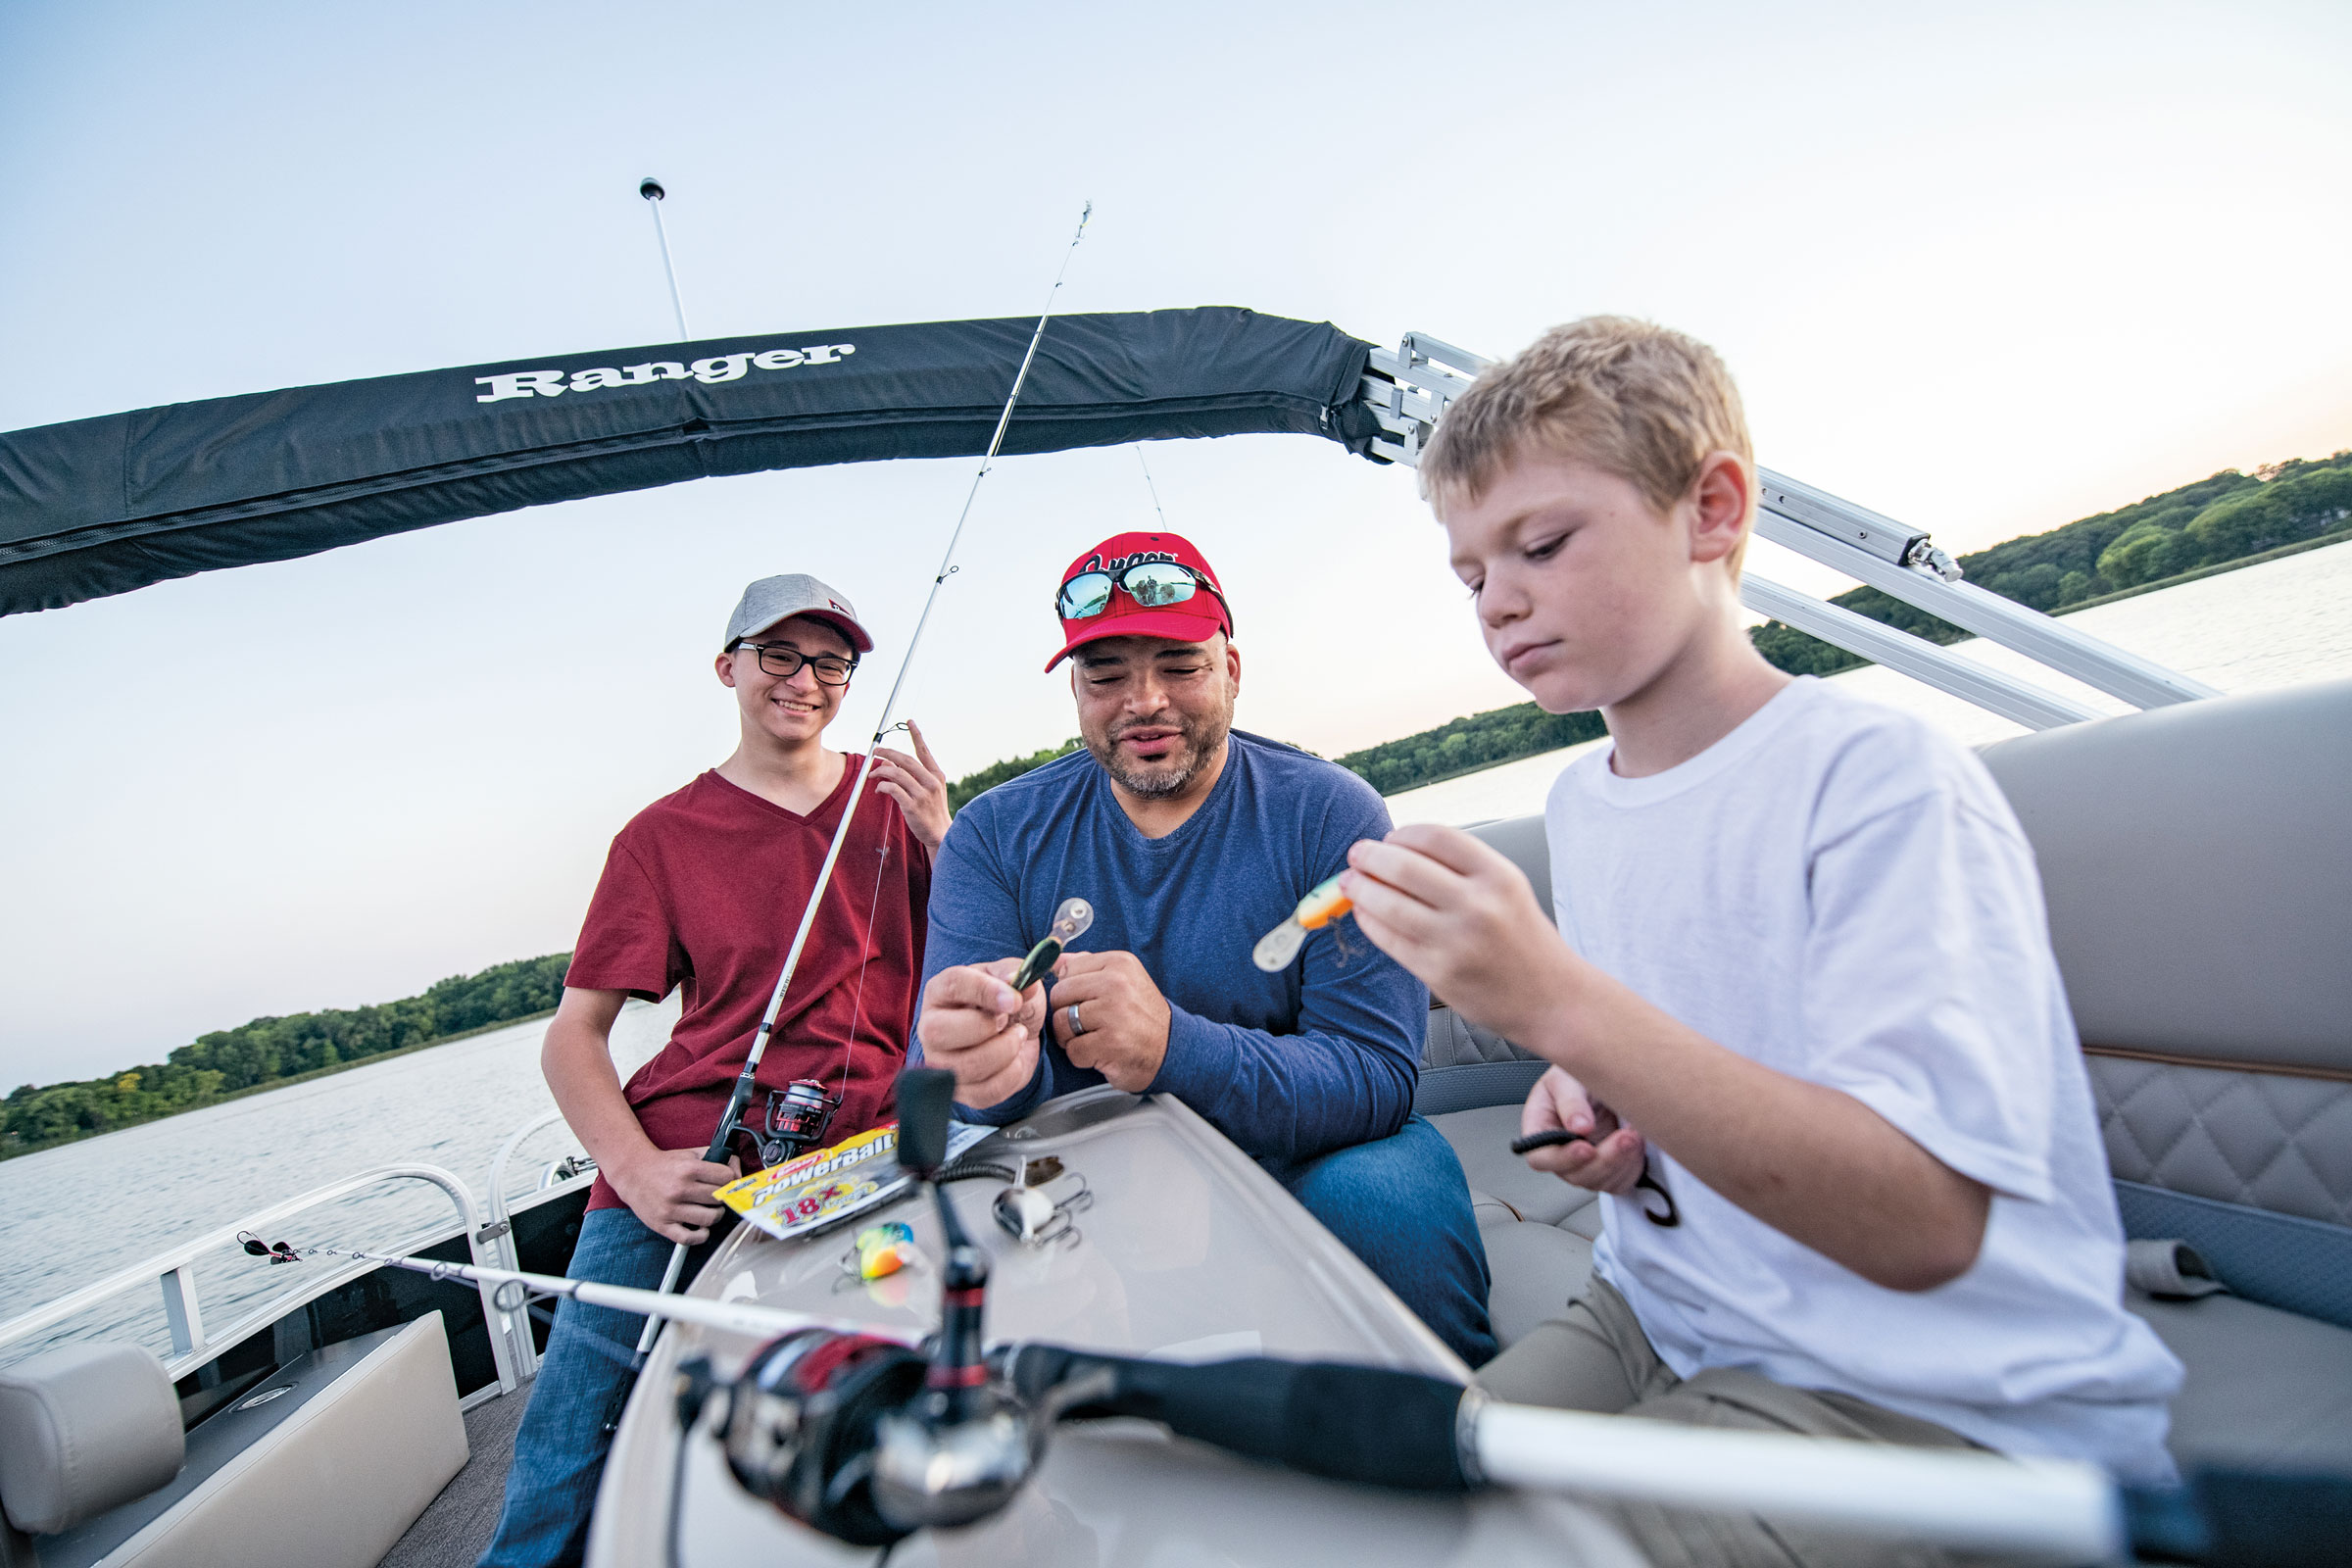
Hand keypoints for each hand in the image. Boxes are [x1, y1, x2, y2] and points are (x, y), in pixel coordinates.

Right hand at [608, 1146, 741, 1245]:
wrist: (633, 1174)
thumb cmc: (665, 1165)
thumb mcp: (690, 1154)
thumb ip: (716, 1157)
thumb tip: (737, 1170)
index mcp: (689, 1169)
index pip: (726, 1177)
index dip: (730, 1179)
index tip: (726, 1181)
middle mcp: (680, 1189)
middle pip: (719, 1198)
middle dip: (722, 1197)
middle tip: (717, 1196)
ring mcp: (671, 1209)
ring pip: (710, 1219)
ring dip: (715, 1215)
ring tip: (711, 1210)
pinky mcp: (663, 1225)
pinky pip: (689, 1238)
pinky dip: (700, 1236)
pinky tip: (701, 1227)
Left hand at [873, 721, 951, 849]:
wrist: (941, 834)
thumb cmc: (931, 811)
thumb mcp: (925, 790)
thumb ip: (908, 776)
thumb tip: (887, 762)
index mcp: (936, 775)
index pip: (924, 751)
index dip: (916, 735)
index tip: (909, 721)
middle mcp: (931, 782)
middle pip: (906, 759)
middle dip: (887, 752)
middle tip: (875, 751)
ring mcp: (922, 794)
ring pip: (896, 773)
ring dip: (880, 771)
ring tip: (872, 775)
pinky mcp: (912, 806)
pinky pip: (892, 789)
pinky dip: (882, 786)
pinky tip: (878, 789)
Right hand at [918, 959, 1046, 1107]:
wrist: (1017, 1033)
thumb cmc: (1006, 1002)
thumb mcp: (1014, 980)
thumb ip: (1016, 974)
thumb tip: (1014, 981)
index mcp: (940, 991)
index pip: (952, 985)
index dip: (984, 991)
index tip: (1013, 1000)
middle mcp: (930, 1027)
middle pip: (940, 1032)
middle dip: (986, 1027)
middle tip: (1008, 1020)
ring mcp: (940, 1063)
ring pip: (966, 1067)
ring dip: (1005, 1051)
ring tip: (1017, 1036)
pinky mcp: (959, 1091)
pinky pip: (986, 1091)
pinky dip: (1012, 1074)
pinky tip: (1015, 1060)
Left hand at [1047, 950, 1172, 1092]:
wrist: (1172, 1048)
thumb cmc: (1140, 1014)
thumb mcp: (1123, 978)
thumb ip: (1088, 965)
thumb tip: (1054, 959)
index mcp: (1119, 963)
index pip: (1066, 970)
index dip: (1069, 989)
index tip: (1085, 1000)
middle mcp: (1117, 984)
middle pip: (1059, 995)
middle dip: (1065, 1013)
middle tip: (1086, 1023)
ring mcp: (1114, 1014)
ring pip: (1061, 1023)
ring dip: (1071, 1037)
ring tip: (1092, 1037)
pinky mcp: (1111, 1043)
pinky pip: (1073, 1050)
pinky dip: (1082, 1057)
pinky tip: (1100, 1052)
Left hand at [1341, 823, 1584, 1045]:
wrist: (1552, 998)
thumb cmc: (1524, 940)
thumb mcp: (1508, 890)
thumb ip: (1461, 869)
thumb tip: (1397, 849)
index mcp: (1498, 876)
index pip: (1436, 836)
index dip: (1403, 834)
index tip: (1389, 838)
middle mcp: (1478, 904)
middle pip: (1404, 865)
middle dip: (1370, 856)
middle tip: (1357, 854)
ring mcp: (1455, 941)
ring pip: (1388, 902)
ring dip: (1360, 887)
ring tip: (1350, 882)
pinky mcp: (1438, 972)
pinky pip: (1389, 938)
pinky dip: (1368, 920)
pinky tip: (1364, 913)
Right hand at [1521, 1067, 1646, 1194]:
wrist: (1604, 1076)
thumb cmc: (1576, 1076)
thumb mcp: (1566, 1078)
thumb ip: (1570, 1101)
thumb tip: (1577, 1127)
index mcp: (1540, 1129)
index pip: (1541, 1157)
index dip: (1563, 1158)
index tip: (1586, 1147)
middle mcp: (1560, 1152)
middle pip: (1575, 1175)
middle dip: (1604, 1159)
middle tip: (1624, 1137)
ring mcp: (1584, 1164)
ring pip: (1600, 1182)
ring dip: (1621, 1162)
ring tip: (1635, 1134)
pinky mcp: (1607, 1170)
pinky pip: (1620, 1182)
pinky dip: (1632, 1166)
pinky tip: (1636, 1143)